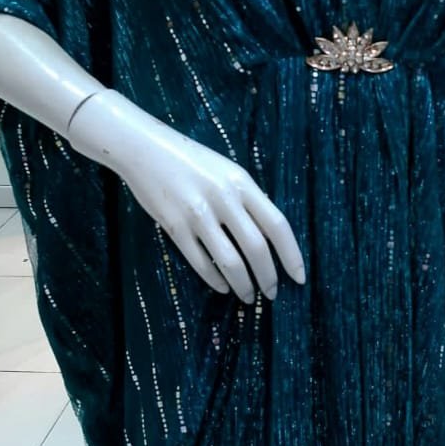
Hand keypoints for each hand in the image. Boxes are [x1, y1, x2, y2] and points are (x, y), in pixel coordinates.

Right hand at [68, 89, 305, 302]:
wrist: (145, 149)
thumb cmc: (191, 161)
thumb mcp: (228, 172)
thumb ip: (248, 200)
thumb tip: (269, 239)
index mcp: (242, 183)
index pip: (278, 225)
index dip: (292, 256)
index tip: (299, 278)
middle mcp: (224, 198)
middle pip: (257, 248)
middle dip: (268, 277)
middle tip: (272, 294)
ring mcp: (198, 214)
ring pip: (230, 261)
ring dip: (244, 285)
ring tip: (248, 296)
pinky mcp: (174, 226)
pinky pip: (201, 262)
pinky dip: (215, 279)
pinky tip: (222, 286)